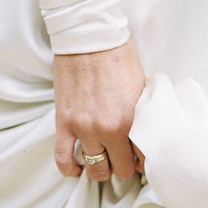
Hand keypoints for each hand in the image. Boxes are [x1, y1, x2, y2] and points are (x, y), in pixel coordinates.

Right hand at [53, 38, 144, 181]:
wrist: (90, 38)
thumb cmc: (118, 57)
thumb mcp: (141, 89)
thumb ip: (141, 116)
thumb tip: (144, 136)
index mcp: (132, 120)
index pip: (143, 159)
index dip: (144, 160)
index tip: (142, 158)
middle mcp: (109, 130)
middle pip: (120, 169)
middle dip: (124, 165)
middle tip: (124, 158)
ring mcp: (84, 128)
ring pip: (95, 169)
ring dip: (101, 168)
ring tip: (104, 159)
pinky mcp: (64, 123)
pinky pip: (63, 160)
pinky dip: (71, 170)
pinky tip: (78, 168)